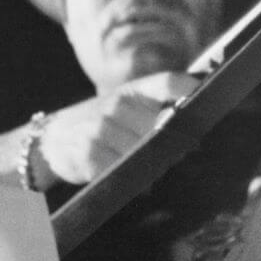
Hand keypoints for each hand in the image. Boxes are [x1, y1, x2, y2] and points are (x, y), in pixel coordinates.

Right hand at [33, 71, 202, 186]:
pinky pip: (119, 169)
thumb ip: (156, 112)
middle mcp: (116, 104)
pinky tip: (125, 175)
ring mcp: (100, 127)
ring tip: (148, 169)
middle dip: (170, 143)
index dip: (187, 87)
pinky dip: (127, 177)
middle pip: (158, 125)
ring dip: (149, 164)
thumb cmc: (104, 124)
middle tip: (175, 155)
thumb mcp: (127, 107)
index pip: (166, 82)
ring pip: (140, 150)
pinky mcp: (87, 151)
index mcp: (133, 91)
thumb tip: (192, 137)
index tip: (204, 97)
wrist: (56, 137)